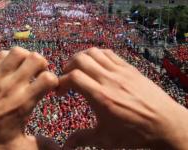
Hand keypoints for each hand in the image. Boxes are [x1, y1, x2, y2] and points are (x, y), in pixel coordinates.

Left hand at [0, 47, 59, 149]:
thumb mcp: (19, 148)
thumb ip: (42, 146)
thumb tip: (58, 147)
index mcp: (23, 102)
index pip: (48, 78)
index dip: (54, 81)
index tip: (50, 88)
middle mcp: (12, 85)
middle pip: (36, 59)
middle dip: (43, 65)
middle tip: (39, 74)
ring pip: (18, 52)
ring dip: (26, 58)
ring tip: (25, 68)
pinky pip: (0, 55)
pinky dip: (9, 57)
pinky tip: (9, 69)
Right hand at [58, 47, 187, 148]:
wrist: (166, 124)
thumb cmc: (135, 133)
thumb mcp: (105, 139)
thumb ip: (82, 138)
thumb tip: (65, 146)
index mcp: (100, 97)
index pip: (73, 77)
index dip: (61, 82)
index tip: (59, 92)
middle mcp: (108, 80)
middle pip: (80, 60)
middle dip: (67, 67)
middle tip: (67, 78)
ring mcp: (120, 71)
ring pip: (94, 52)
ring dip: (81, 58)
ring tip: (79, 69)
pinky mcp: (129, 68)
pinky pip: (109, 53)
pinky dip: (97, 55)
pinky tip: (96, 66)